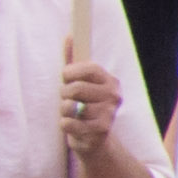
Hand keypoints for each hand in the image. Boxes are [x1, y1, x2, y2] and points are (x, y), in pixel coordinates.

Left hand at [59, 43, 119, 158]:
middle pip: (76, 88)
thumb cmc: (84, 106)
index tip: (66, 78)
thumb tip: (69, 36)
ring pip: (70, 106)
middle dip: (63, 94)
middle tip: (67, 99)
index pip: (89, 68)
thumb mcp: (80, 82)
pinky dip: (65, 124)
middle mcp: (114, 96)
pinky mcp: (100, 131)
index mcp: (110, 81)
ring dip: (64, 110)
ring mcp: (109, 114)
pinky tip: (73, 125)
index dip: (71, 72)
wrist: (94, 141)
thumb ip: (72, 60)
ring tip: (71, 113)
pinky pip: (69, 123)